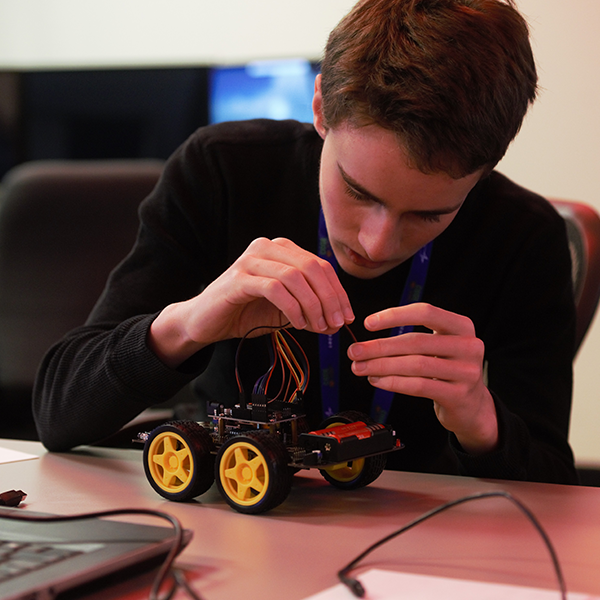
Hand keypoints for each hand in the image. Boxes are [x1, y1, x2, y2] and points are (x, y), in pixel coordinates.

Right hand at [149, 237, 353, 366]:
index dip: (338, 292)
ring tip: (317, 327)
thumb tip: (338, 323)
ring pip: (295, 277)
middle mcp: (267, 247)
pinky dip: (292, 308)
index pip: (320, 266)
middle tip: (335, 324)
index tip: (346, 317)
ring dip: (312, 305)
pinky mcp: (239, 278)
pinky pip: (275, 289)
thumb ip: (311, 313)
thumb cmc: (246, 313)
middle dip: (329, 298)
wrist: (205, 322)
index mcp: (282, 250)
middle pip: (312, 268)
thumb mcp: (286, 312)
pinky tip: (297, 324)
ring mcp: (251, 260)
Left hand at [347, 303, 497, 453]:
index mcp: (461, 326)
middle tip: (355, 351)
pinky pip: (419, 386)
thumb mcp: (439, 346)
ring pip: (415, 364)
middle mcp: (468, 345)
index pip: (425, 312)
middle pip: (415, 341)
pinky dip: (394, 382)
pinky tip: (377, 380)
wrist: (471, 405)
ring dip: (381, 365)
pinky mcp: (459, 394)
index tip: (368, 323)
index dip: (394, 316)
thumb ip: (412, 337)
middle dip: (379, 346)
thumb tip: (368, 340)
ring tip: (360, 367)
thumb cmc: (447, 370)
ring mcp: (466, 371)